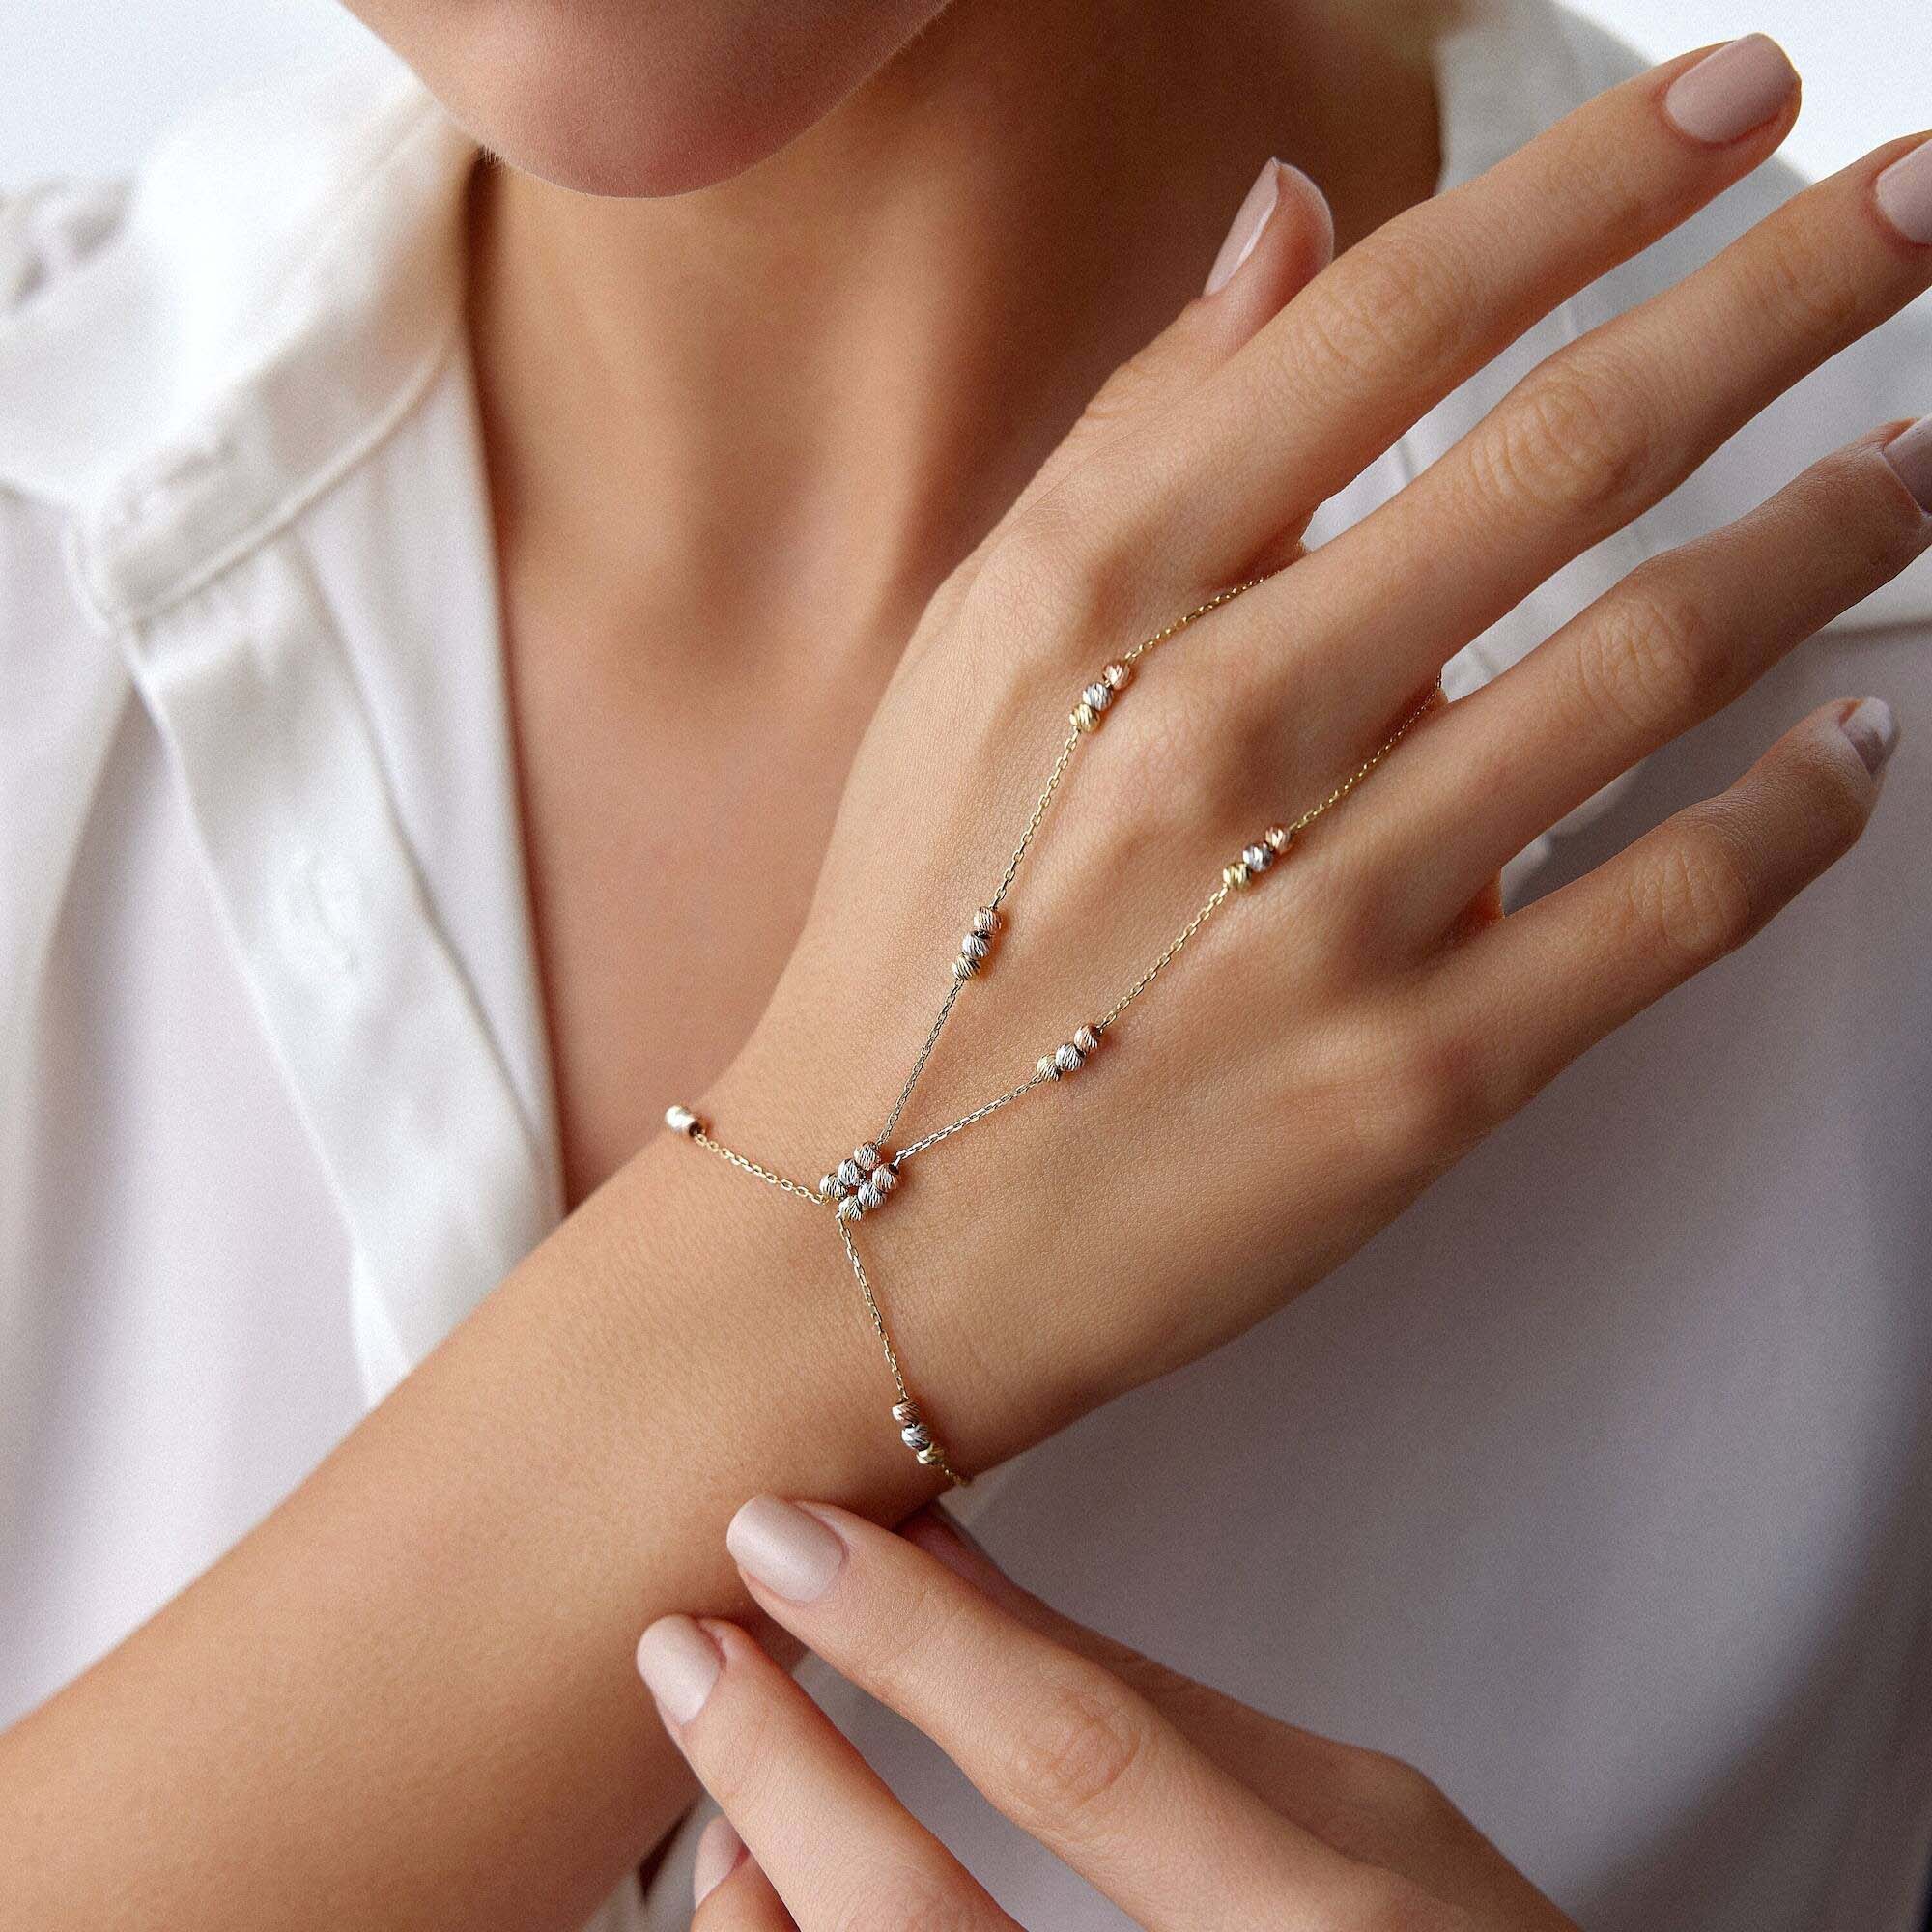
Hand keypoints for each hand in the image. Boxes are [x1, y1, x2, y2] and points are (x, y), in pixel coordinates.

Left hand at [639, 1496, 1578, 1928]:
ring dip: (762, 1903)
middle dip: (778, 1774)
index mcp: (1321, 1928)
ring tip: (726, 1797)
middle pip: (926, 1931)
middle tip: (686, 1647)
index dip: (916, 1638)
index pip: (1082, 1756)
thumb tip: (956, 1562)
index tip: (784, 1534)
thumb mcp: (1356, 1819)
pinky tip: (777, 1900)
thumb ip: (1154, 1706)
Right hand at [701, 41, 1931, 1470]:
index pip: (1390, 321)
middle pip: (1567, 454)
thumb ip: (1135, 432)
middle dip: (1781, 300)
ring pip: (1652, 664)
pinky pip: (1670, 908)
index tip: (1738, 105)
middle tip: (1915, 215)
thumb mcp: (971, 652)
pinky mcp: (1416, 1073)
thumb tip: (1284, 225)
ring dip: (1825, 532)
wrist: (884, 1218)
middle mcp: (1222, 727)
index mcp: (1095, 596)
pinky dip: (1797, 809)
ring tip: (1912, 459)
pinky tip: (1852, 747)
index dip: (1593, 184)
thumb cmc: (928, 929)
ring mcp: (1330, 906)